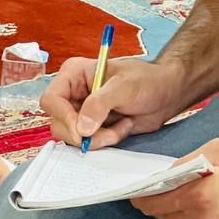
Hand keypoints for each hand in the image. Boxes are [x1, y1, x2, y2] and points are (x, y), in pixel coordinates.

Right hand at [40, 58, 186, 149]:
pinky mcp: (92, 128)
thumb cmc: (147, 81)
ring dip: (98, 139)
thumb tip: (81, 128)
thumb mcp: (124, 87)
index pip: (52, 100)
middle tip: (110, 133)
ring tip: (121, 127)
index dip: (64, 117)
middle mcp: (72, 94)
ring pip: (72, 137)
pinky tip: (123, 127)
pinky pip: (88, 143)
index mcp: (73, 75)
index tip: (83, 131)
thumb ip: (100, 105)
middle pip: (58, 123)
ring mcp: (81, 113)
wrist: (167, 94)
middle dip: (84, 134)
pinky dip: (106, 141)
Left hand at [131, 139, 218, 218]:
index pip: (151, 203)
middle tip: (176, 189)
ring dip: (184, 215)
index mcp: (196, 198)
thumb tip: (167, 173)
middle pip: (163, 216)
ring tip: (206, 200)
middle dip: (164, 202)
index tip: (138, 191)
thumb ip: (187, 160)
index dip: (142, 196)